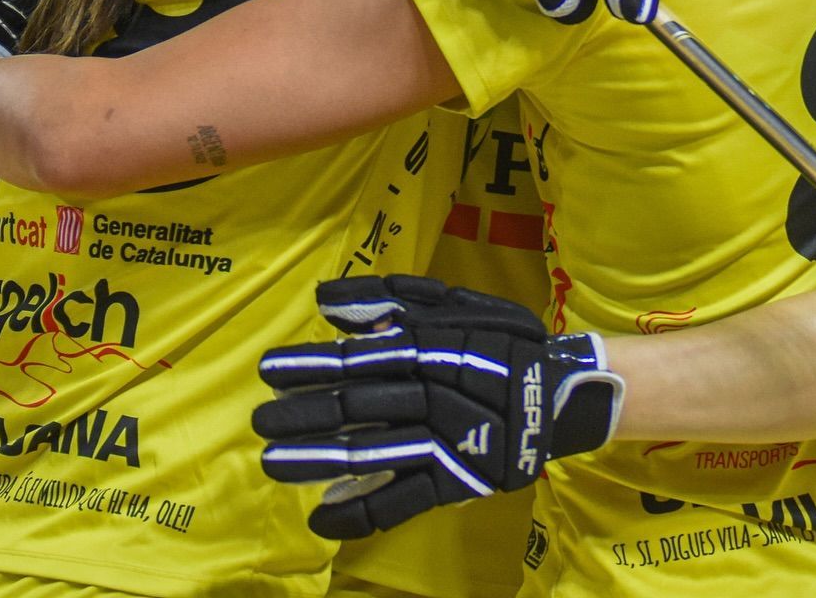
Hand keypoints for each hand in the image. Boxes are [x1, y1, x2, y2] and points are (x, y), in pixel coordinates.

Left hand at [254, 275, 623, 538]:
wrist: (556, 393)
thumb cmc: (497, 341)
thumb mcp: (451, 304)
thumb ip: (390, 300)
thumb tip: (327, 302)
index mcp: (428, 348)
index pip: (357, 358)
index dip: (311, 365)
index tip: (268, 370)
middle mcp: (431, 393)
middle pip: (356, 406)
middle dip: (302, 413)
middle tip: (258, 421)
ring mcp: (442, 441)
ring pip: (370, 451)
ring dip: (316, 459)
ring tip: (273, 463)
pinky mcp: (454, 481)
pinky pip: (401, 499)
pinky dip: (360, 510)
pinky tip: (321, 516)